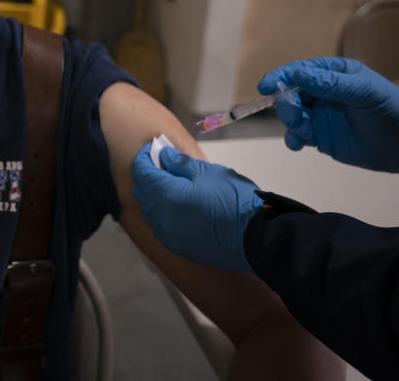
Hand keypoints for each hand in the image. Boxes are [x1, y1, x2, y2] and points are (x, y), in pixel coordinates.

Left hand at [130, 143, 262, 271]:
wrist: (256, 238)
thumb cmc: (236, 203)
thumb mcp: (208, 173)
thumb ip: (181, 163)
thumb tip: (165, 156)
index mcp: (166, 195)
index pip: (142, 173)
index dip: (143, 158)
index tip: (150, 150)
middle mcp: (161, 218)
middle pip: (142, 192)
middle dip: (148, 177)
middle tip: (161, 165)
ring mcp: (168, 235)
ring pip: (150, 211)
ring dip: (154, 196)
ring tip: (171, 185)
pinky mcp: (178, 247)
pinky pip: (161, 227)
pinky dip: (163, 214)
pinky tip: (177, 207)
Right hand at [259, 57, 398, 179]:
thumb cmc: (392, 110)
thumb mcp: (364, 91)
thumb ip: (330, 83)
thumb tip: (297, 74)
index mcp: (334, 74)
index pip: (299, 71)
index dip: (280, 76)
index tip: (265, 86)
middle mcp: (323, 93)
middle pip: (290, 94)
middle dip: (286, 103)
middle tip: (294, 113)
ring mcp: (321, 115)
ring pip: (292, 116)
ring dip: (290, 122)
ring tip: (303, 132)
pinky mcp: (321, 137)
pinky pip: (298, 135)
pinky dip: (293, 139)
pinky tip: (298, 144)